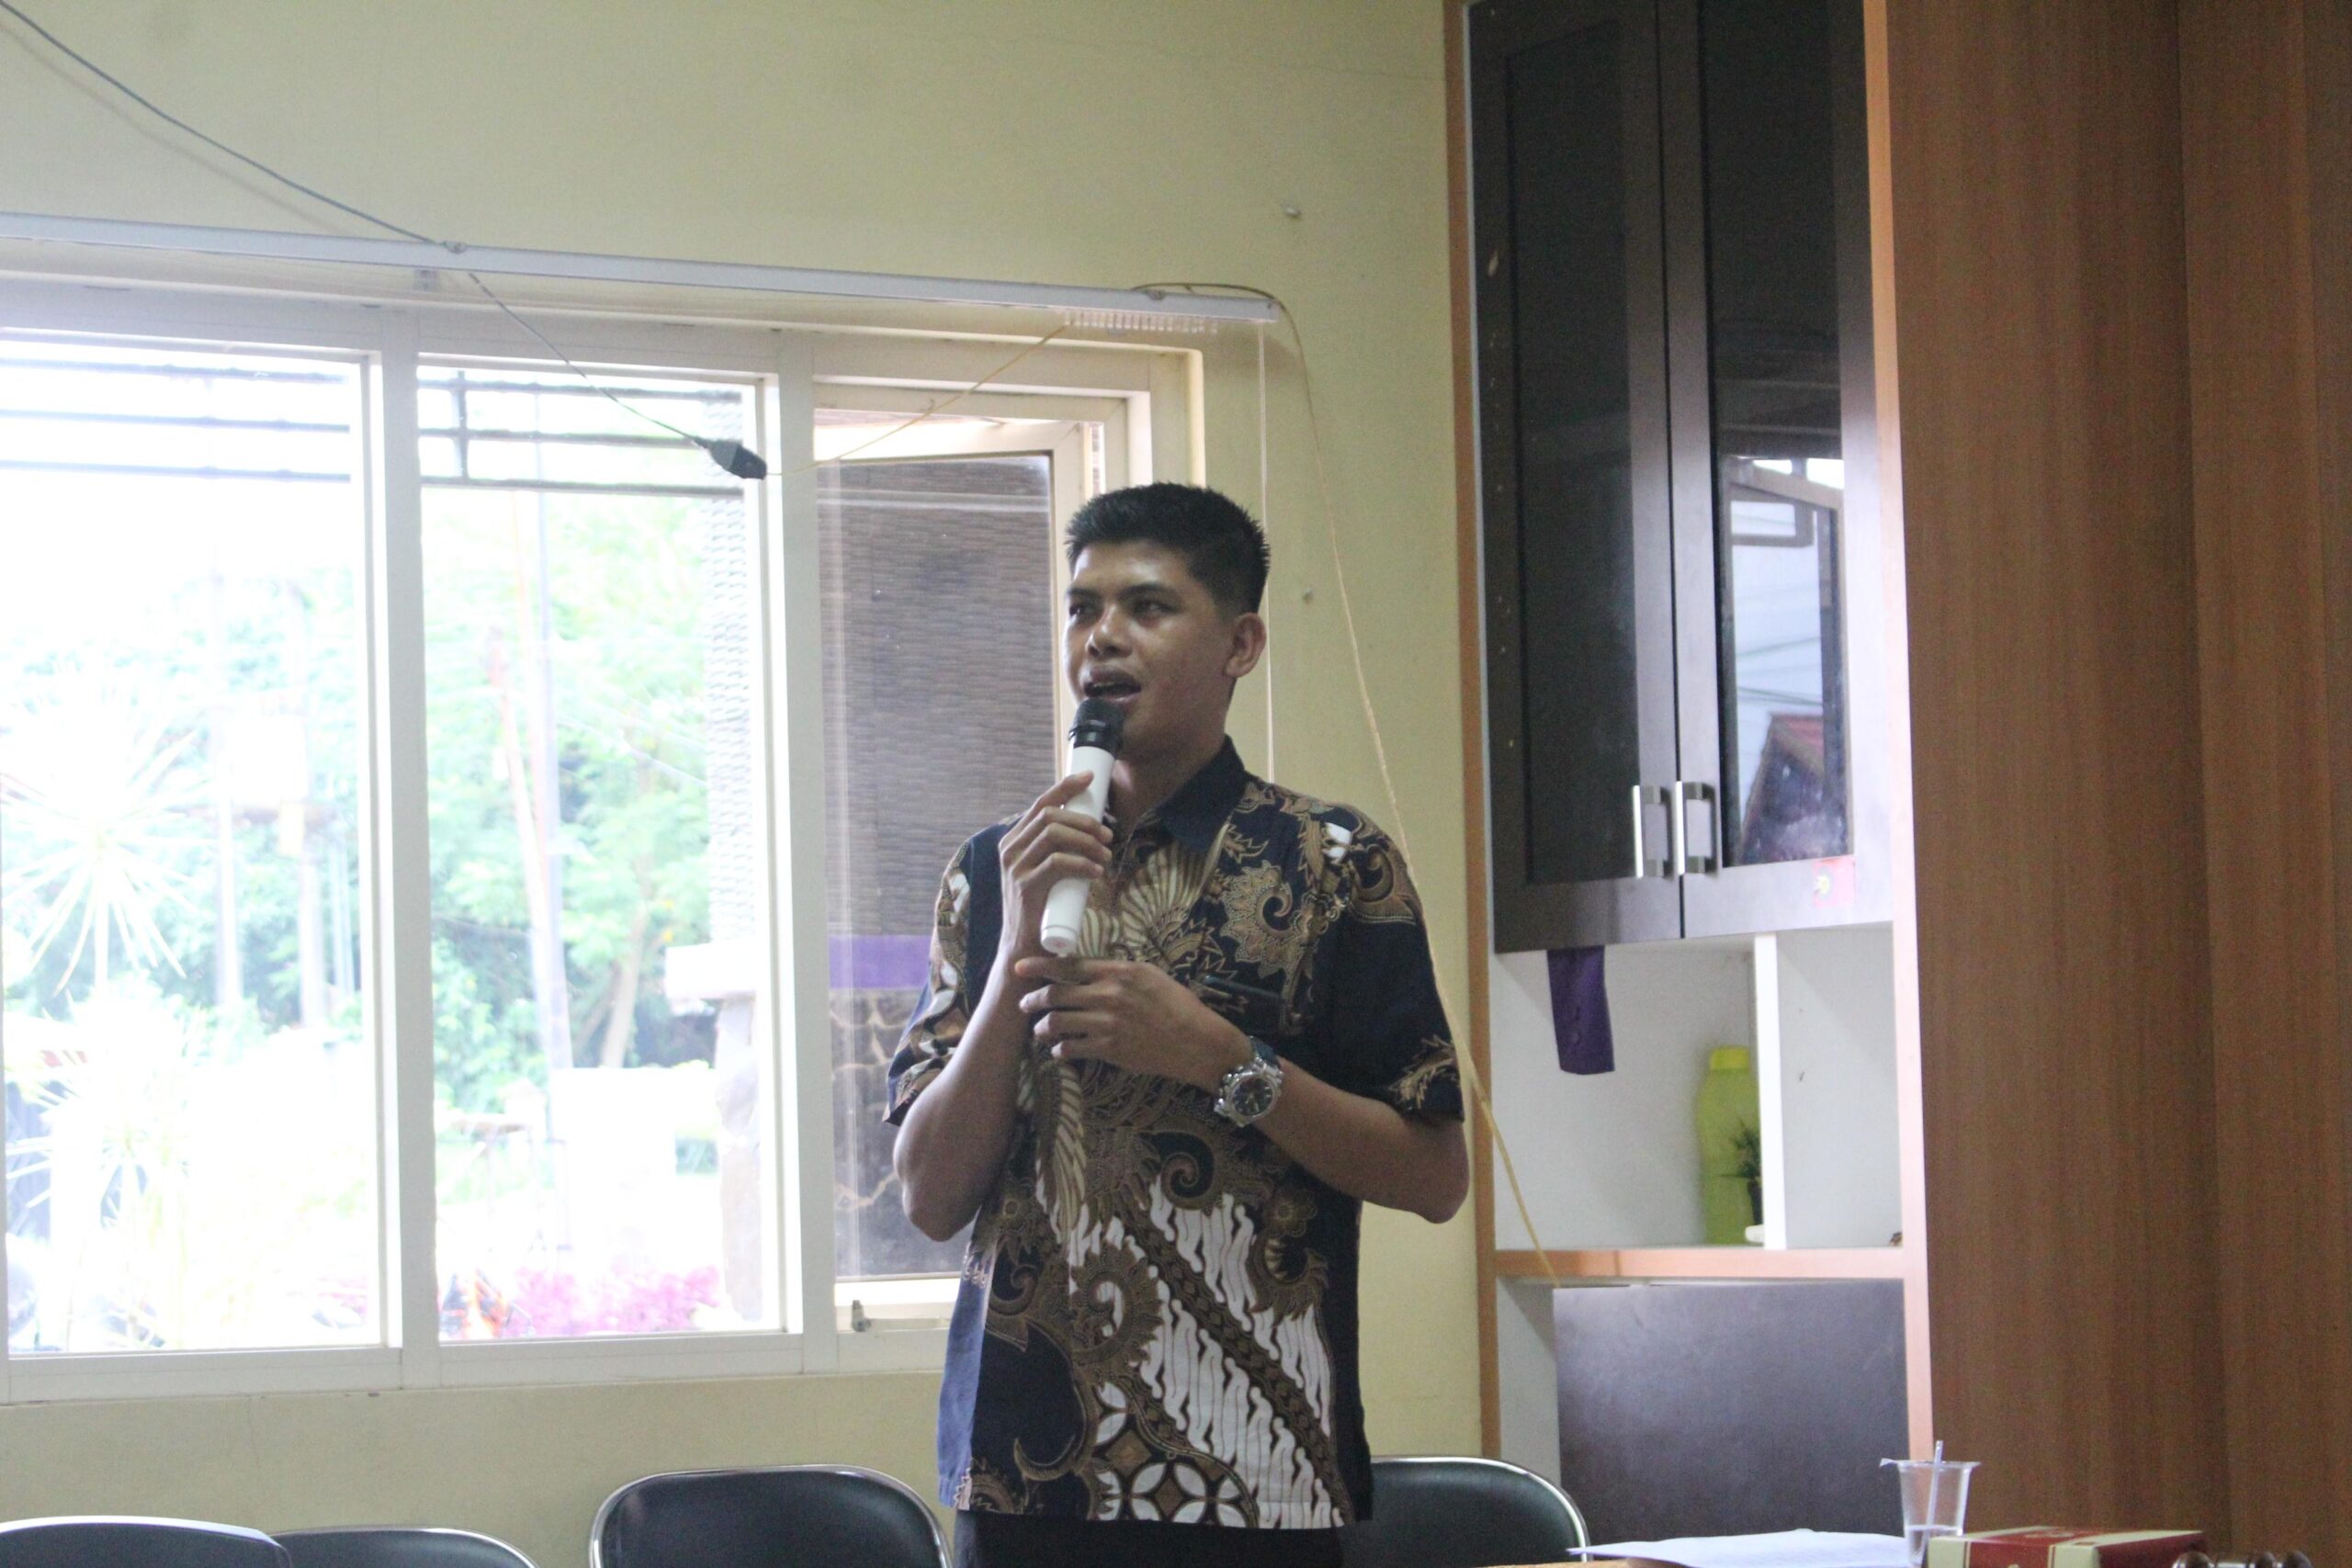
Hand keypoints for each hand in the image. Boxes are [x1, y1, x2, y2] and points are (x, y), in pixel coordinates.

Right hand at [995, 771, 1115, 968]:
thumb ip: (1057, 851)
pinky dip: (1082, 864)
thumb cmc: (1042, 909)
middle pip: (1051, 816)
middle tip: (1108, 837)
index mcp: (1014, 841)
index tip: (1090, 779)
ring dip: (1087, 841)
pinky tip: (1097, 872)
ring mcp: (1015, 868)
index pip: (1041, 804)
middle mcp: (1010, 850)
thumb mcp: (1045, 873)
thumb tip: (1090, 830)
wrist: (1024, 948)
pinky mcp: (1025, 887)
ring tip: (1105, 856)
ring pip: (1054, 835)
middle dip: (1085, 821)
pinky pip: (1058, 863)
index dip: (1066, 787)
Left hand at [1011, 956, 1252, 1091]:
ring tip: (1040, 1030)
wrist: (1196, 1042)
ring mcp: (1106, 1023)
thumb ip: (1118, 972)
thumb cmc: (1178, 1006)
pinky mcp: (1108, 1049)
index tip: (1020, 967)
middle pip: (1056, 994)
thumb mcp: (1150, 976)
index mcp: (1119, 972)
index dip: (1040, 967)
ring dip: (1042, 1028)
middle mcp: (1109, 995)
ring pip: (1057, 1023)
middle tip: (1025, 1003)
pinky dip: (1060, 1050)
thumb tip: (1090, 971)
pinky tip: (1060, 1050)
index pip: (1069, 966)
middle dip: (1032, 999)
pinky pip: (1071, 1049)